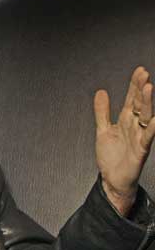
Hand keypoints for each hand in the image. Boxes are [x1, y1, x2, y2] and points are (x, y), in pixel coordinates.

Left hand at [94, 66, 154, 215]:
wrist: (112, 179)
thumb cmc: (111, 157)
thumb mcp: (103, 130)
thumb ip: (102, 112)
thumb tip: (101, 92)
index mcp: (125, 120)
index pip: (131, 99)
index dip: (134, 85)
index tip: (139, 71)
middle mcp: (134, 126)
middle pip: (139, 104)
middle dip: (141, 89)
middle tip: (144, 75)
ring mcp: (139, 137)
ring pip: (145, 117)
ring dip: (146, 103)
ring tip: (148, 89)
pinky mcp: (141, 150)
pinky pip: (148, 137)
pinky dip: (152, 128)